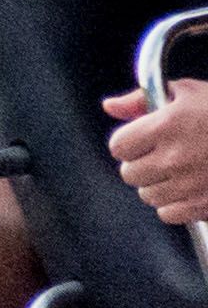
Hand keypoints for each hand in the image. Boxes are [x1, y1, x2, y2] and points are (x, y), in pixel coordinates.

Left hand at [109, 77, 207, 224]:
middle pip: (130, 174)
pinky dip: (174, 206)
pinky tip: (187, 190)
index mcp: (166, 126)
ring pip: (148, 196)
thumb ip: (141, 99)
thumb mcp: (186, 93)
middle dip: (140, 164)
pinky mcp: (206, 206)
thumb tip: (110, 107)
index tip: (141, 141)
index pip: (118, 147)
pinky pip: (170, 214)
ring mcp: (192, 185)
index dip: (128, 143)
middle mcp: (175, 158)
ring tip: (176, 173)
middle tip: (159, 157)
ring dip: (157, 186)